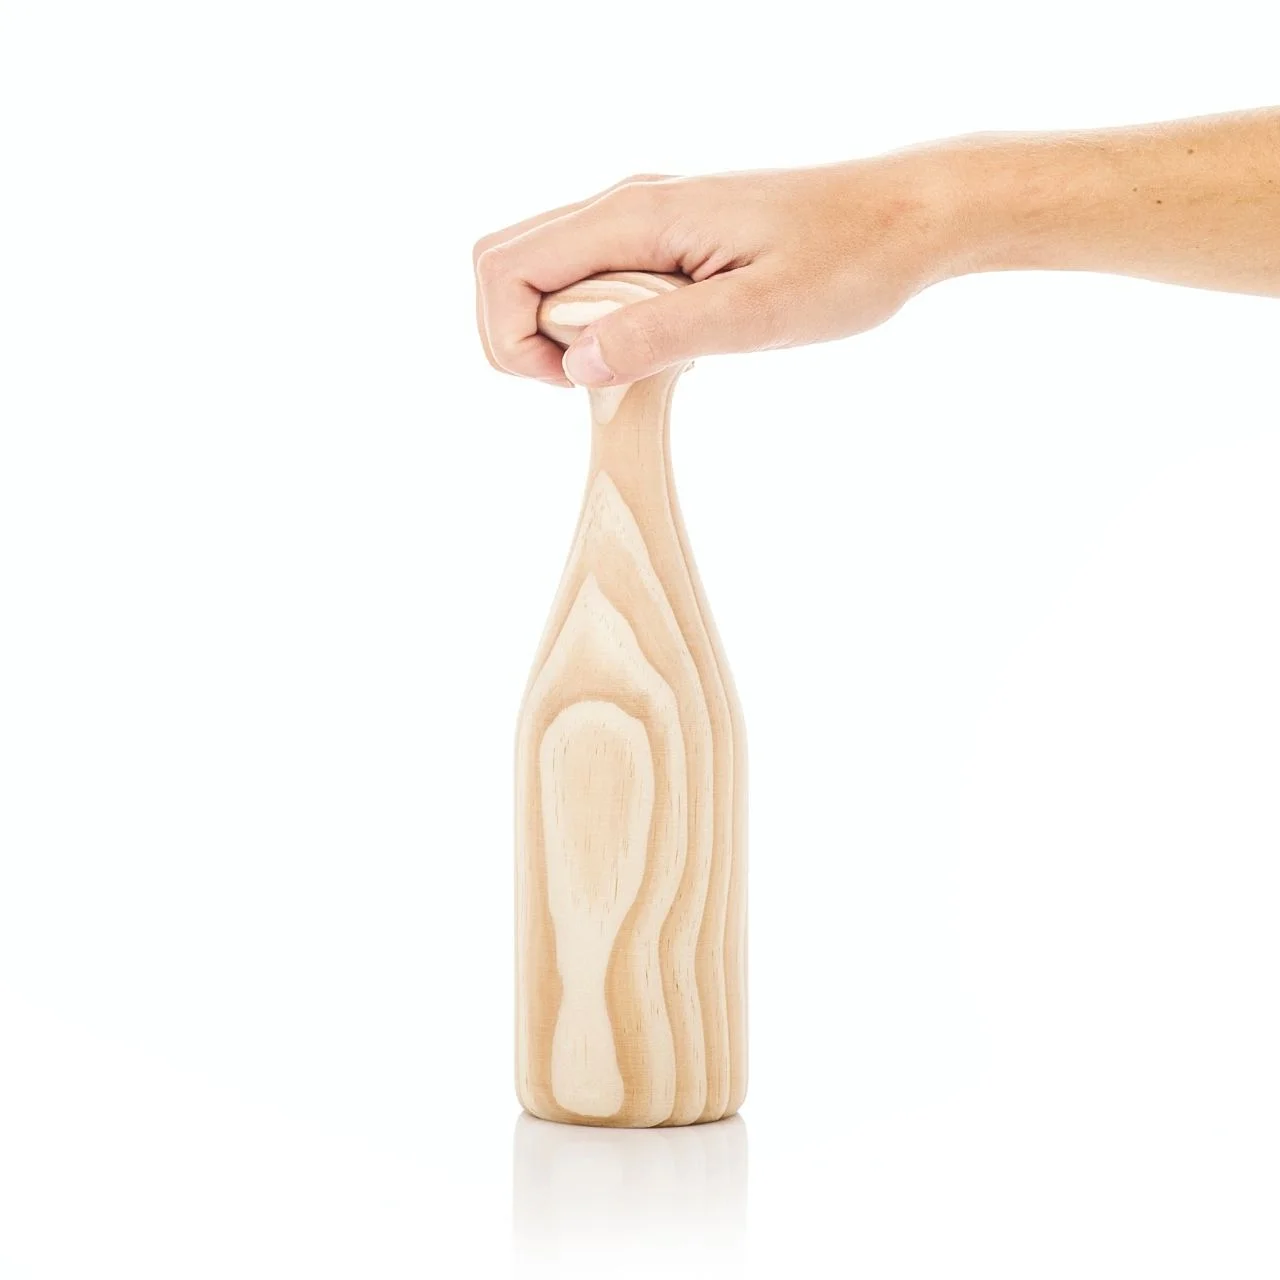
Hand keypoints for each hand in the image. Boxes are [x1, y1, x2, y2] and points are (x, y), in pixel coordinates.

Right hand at [472, 156, 963, 387]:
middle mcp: (627, 207)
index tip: (574, 385)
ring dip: (558, 332)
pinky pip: (593, 278)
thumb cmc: (847, 261)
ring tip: (633, 366)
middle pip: (508, 263)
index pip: (508, 268)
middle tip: (591, 382)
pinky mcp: (666, 240)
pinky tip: (656, 347)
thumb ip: (661, 334)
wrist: (908, 218)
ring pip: (547, 272)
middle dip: (518, 338)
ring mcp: (644, 220)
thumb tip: (576, 364)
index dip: (513, 341)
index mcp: (636, 216)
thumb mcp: (758, 315)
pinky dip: (597, 323)